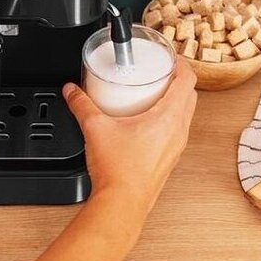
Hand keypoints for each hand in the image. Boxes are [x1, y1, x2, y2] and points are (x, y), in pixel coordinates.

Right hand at [63, 58, 196, 236]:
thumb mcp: (95, 128)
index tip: (170, 56)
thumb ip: (81, 105)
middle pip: (189, 96)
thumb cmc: (118, 171)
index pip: (187, 81)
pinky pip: (175, 130)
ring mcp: (175, 146)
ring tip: (152, 93)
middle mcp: (178, 131)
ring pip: (184, 114)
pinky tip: (144, 121)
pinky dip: (167, 118)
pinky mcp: (168, 158)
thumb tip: (72, 91)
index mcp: (169, 118)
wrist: (122, 204)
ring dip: (174, 100)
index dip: (181, 64)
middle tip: (158, 71)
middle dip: (176, 80)